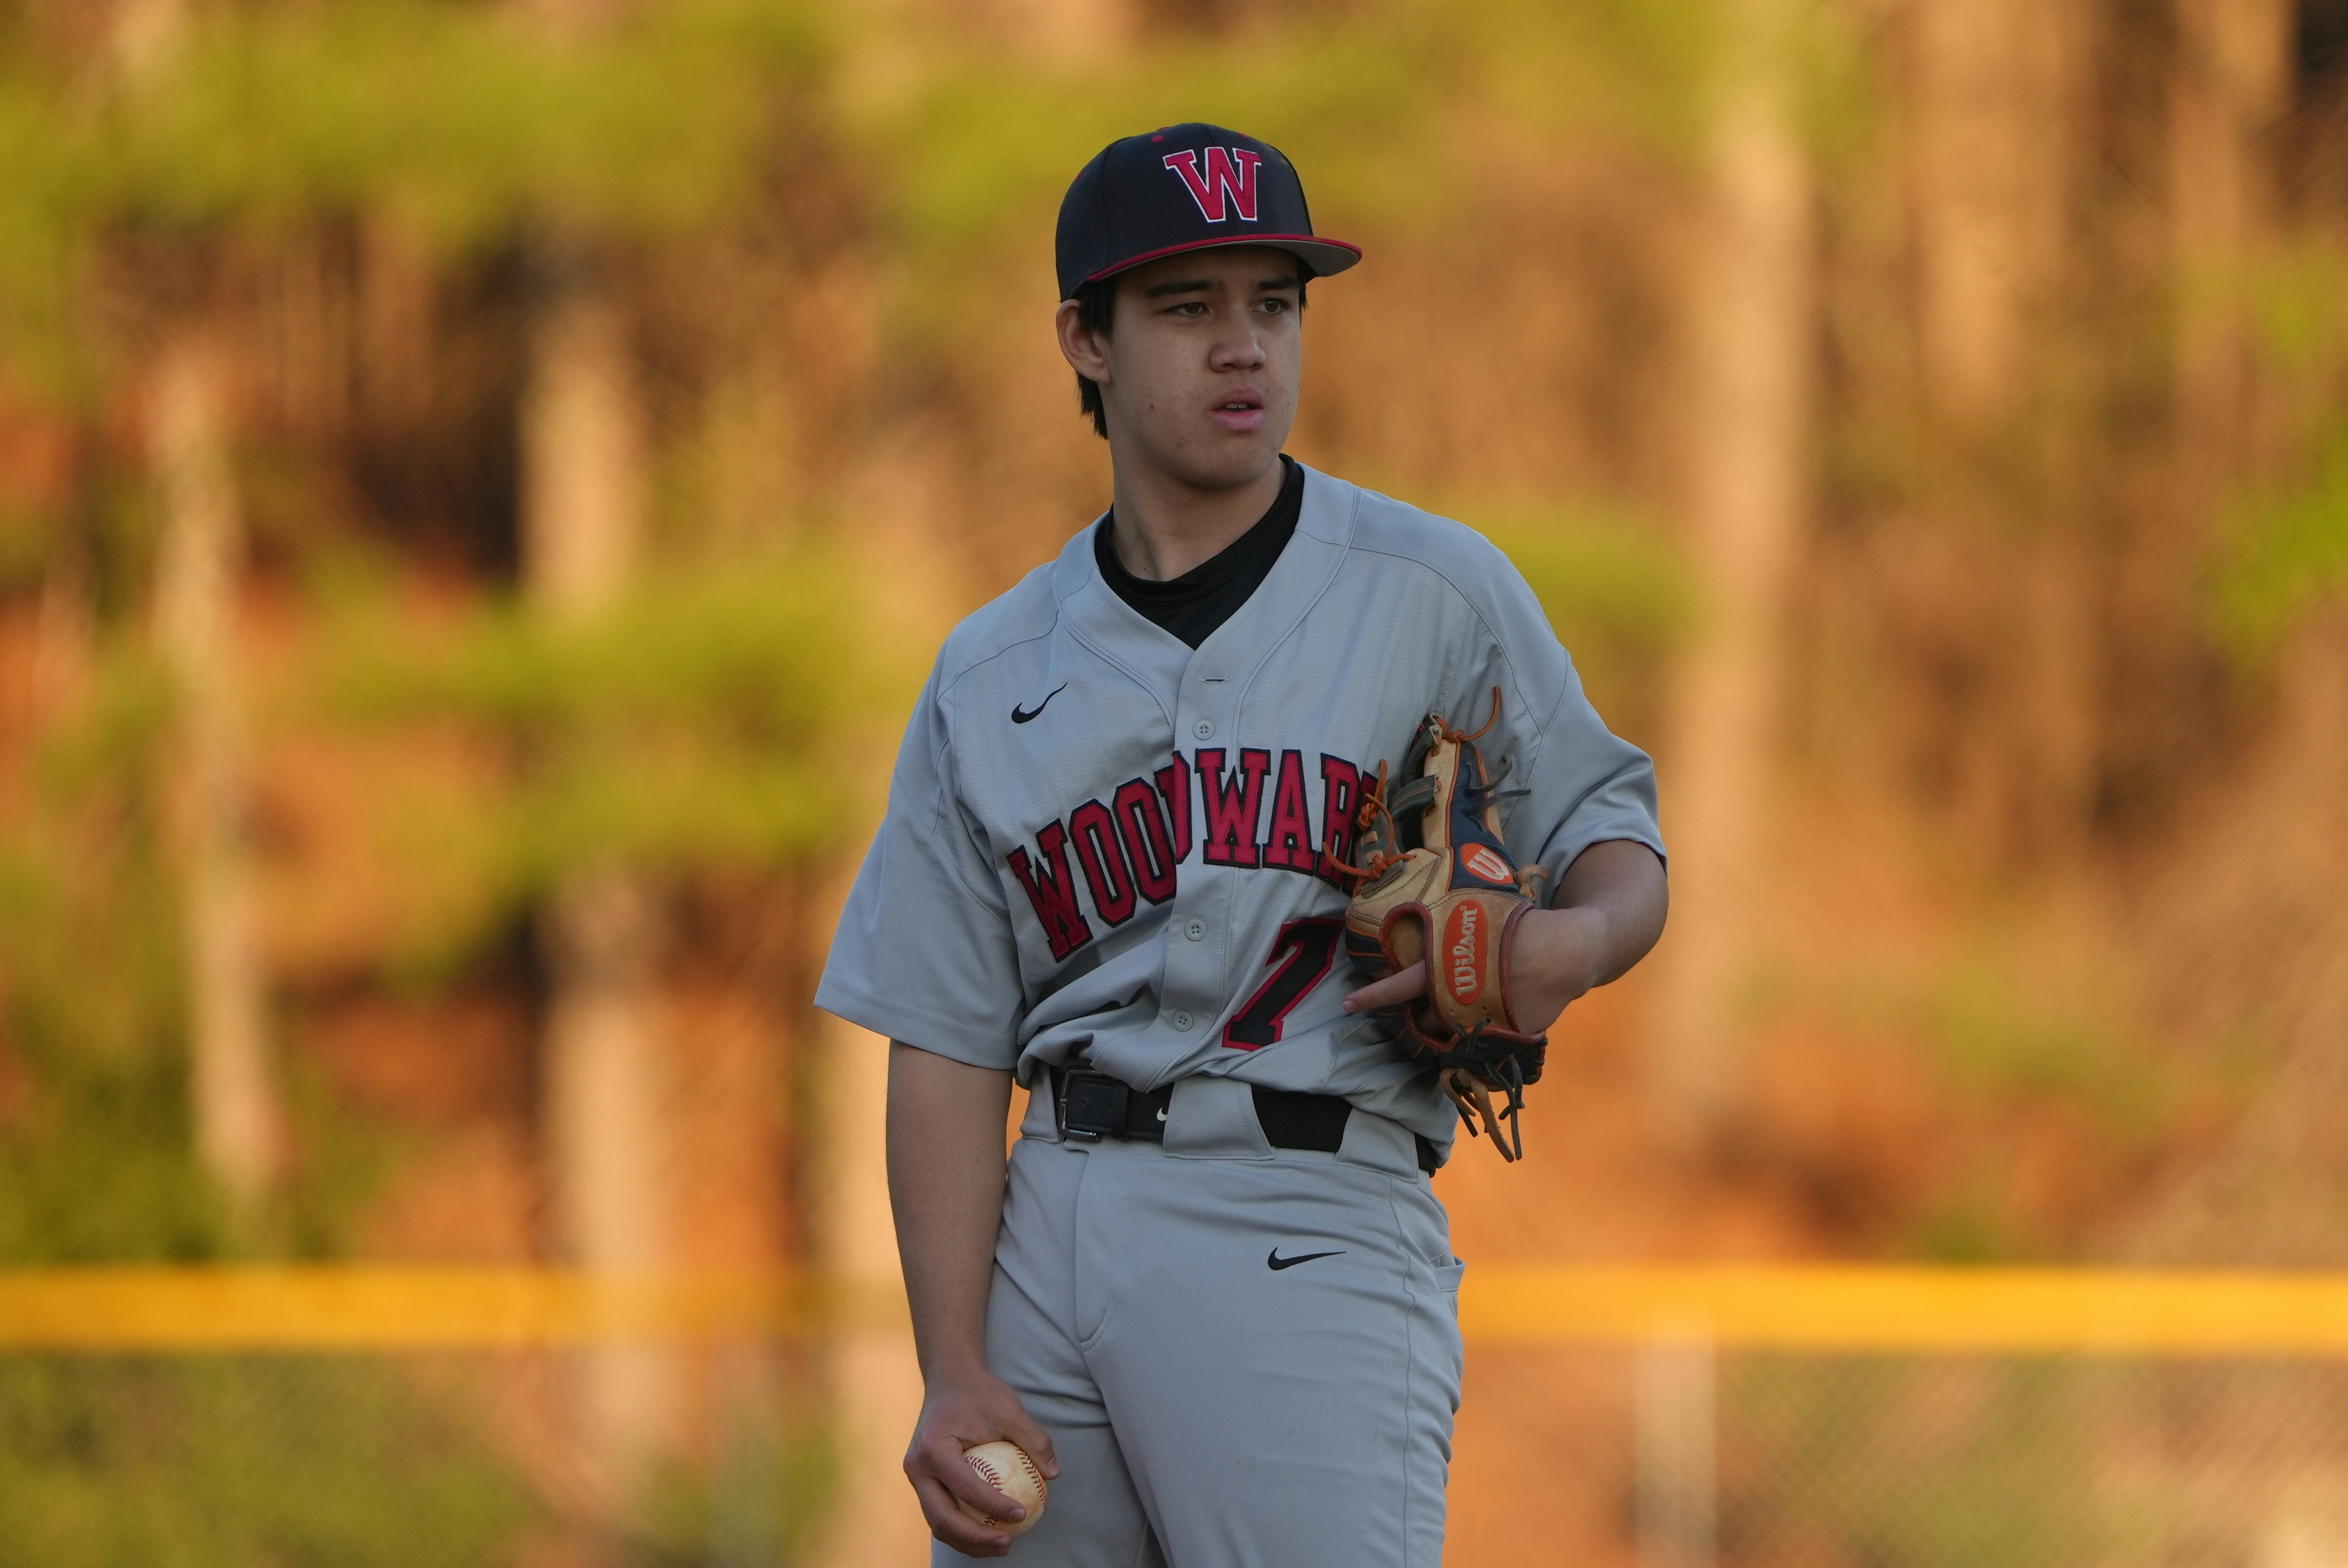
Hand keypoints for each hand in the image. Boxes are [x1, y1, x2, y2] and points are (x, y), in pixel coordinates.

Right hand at [904, 1360, 1060, 1557]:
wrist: (949, 1379)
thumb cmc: (979, 1392)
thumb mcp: (1010, 1409)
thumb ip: (1034, 1440)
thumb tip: (1054, 1474)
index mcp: (933, 1449)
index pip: (965, 1487)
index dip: (994, 1506)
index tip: (1022, 1513)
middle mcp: (917, 1468)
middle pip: (942, 1517)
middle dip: (975, 1539)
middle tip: (1008, 1543)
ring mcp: (916, 1477)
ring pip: (938, 1522)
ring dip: (968, 1541)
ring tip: (1002, 1545)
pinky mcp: (923, 1482)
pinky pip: (940, 1513)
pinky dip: (962, 1529)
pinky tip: (989, 1532)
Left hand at [1341, 906, 1603, 1031]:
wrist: (1567, 951)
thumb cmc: (1518, 926)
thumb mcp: (1477, 918)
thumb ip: (1449, 935)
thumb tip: (1423, 926)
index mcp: (1448, 969)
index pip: (1402, 985)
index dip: (1373, 997)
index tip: (1348, 1006)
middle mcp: (1459, 1000)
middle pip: (1426, 1022)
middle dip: (1426, 1016)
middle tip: (1443, 998)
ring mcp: (1482, 1023)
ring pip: (1453, 1035)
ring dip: (1453, 1024)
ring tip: (1473, 999)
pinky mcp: (1505, 1038)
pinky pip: (1485, 1039)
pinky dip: (1487, 1027)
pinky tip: (1501, 1006)